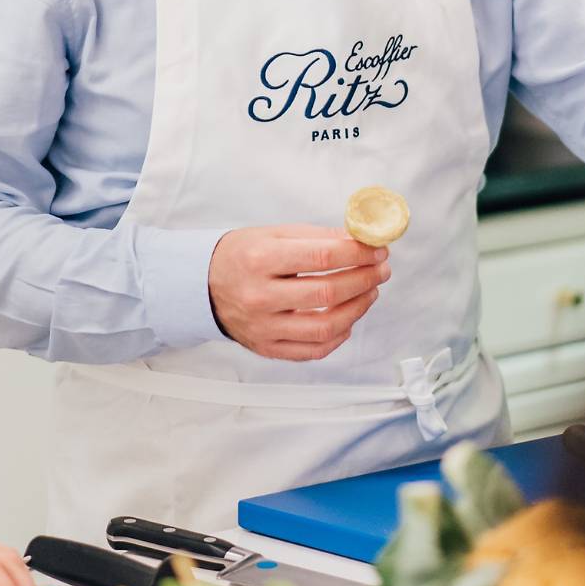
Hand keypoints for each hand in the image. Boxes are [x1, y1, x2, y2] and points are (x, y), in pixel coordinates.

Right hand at [208, 225, 391, 361]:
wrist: (203, 286)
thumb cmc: (242, 256)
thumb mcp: (274, 234)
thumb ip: (318, 237)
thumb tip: (361, 242)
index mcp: (260, 259)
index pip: (323, 257)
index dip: (358, 254)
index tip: (377, 250)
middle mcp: (260, 296)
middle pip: (327, 293)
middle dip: (364, 279)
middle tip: (381, 270)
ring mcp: (263, 327)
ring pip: (325, 327)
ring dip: (358, 309)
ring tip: (370, 292)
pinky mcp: (267, 348)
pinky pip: (314, 350)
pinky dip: (338, 336)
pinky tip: (348, 318)